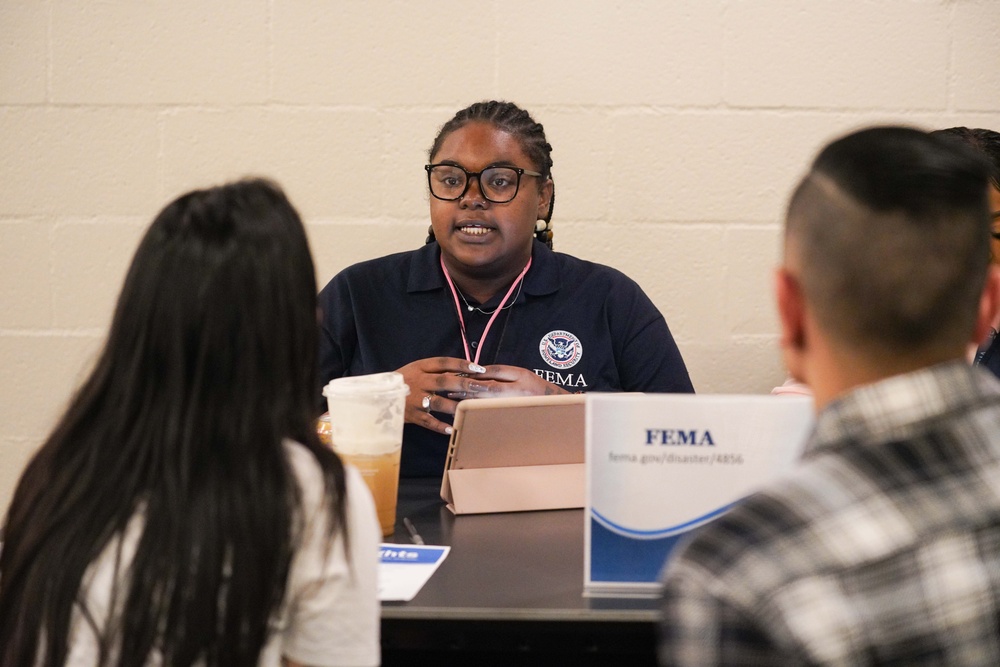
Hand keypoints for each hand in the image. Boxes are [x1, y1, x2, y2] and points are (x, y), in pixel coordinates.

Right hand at [396, 357, 490, 434]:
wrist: (378, 395)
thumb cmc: (403, 381)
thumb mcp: (416, 369)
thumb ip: (436, 370)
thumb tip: (464, 371)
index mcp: (420, 367)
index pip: (443, 363)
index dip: (461, 364)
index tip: (479, 369)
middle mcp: (418, 382)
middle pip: (444, 381)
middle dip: (465, 384)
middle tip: (483, 387)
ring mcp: (415, 399)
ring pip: (438, 402)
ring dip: (456, 405)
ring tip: (472, 408)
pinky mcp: (412, 415)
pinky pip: (428, 421)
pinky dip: (440, 426)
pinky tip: (453, 428)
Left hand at [446, 364, 569, 399]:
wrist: (554, 405)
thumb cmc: (536, 387)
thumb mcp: (522, 374)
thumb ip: (501, 373)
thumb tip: (479, 372)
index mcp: (518, 381)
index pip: (492, 376)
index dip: (474, 375)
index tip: (458, 374)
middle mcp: (513, 395)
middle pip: (485, 391)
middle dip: (466, 389)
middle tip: (450, 388)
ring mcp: (511, 406)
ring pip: (485, 403)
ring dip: (468, 400)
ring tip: (452, 398)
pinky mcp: (508, 415)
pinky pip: (489, 411)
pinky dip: (476, 409)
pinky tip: (464, 409)